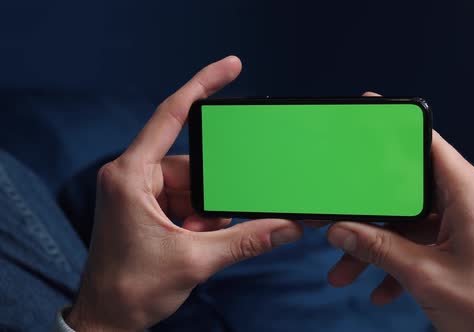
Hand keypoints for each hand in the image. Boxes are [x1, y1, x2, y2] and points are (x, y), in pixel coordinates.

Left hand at [66, 56, 302, 330]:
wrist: (106, 320)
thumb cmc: (131, 289)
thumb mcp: (194, 261)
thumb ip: (245, 240)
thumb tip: (288, 226)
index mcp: (131, 176)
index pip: (170, 116)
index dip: (202, 86)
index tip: (229, 67)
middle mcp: (132, 176)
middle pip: (191, 163)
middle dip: (211, 193)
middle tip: (207, 224)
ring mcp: (139, 191)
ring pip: (192, 183)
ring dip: (205, 210)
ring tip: (197, 239)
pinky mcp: (146, 206)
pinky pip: (184, 198)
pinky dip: (198, 216)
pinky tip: (194, 239)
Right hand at [325, 93, 473, 330]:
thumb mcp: (424, 276)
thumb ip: (377, 249)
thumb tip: (340, 232)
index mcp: (472, 195)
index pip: (428, 146)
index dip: (395, 131)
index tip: (369, 118)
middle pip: (410, 191)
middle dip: (372, 214)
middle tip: (341, 220)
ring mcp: (473, 224)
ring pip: (413, 222)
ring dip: (380, 246)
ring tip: (347, 271)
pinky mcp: (470, 244)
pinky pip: (426, 241)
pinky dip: (401, 261)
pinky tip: (381, 289)